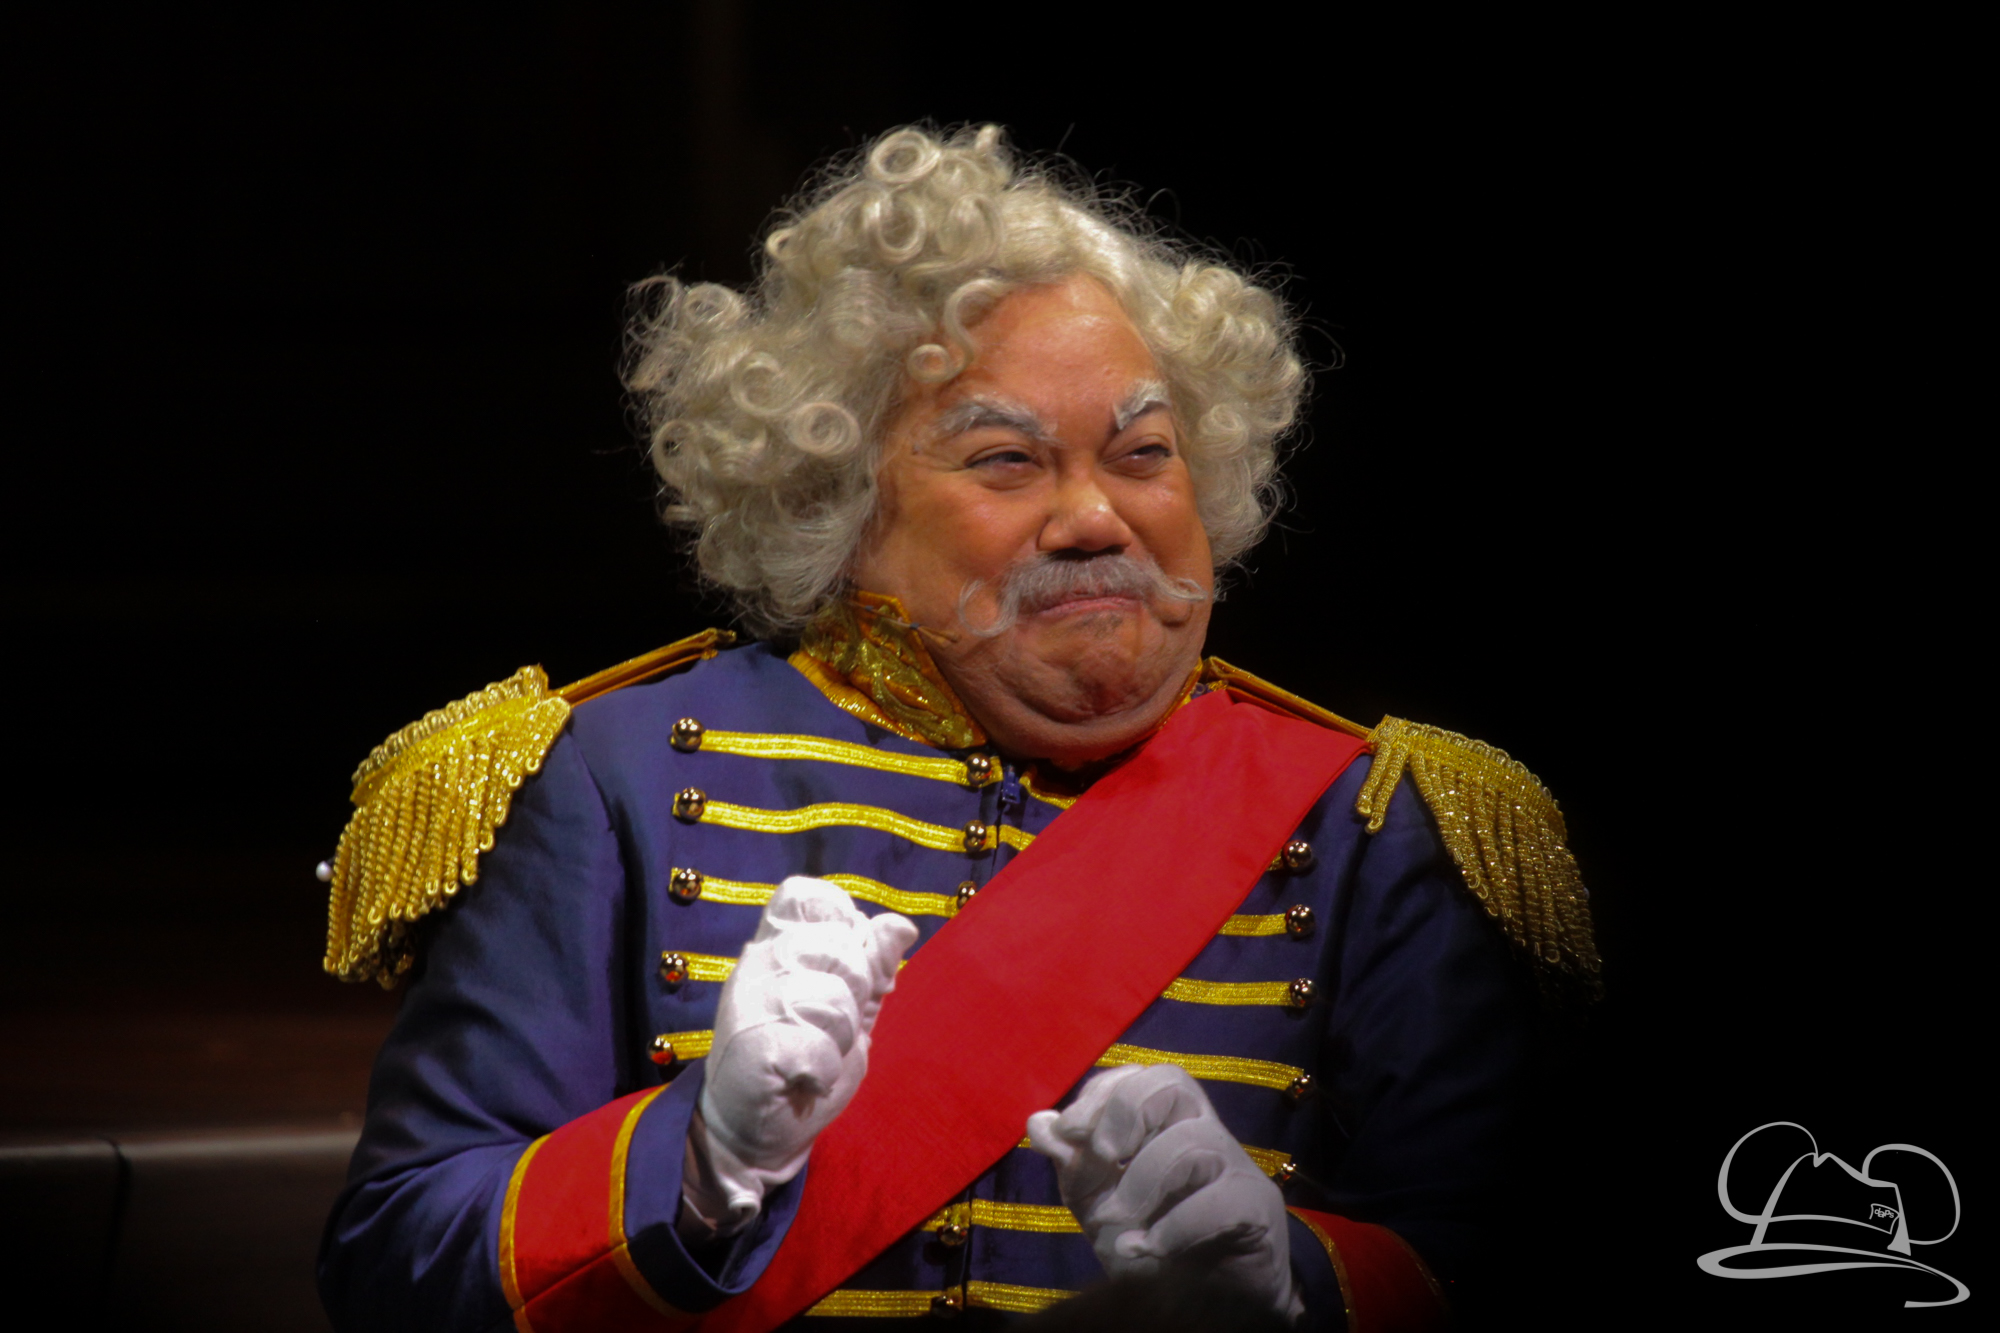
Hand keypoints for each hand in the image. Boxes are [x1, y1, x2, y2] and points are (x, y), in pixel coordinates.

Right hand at [684, 877, 916, 1234]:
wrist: (751, 1134)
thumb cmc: (802, 1064)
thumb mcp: (849, 1011)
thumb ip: (872, 967)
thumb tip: (900, 924)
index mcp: (777, 946)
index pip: (806, 897)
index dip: (840, 923)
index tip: (838, 971)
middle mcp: (758, 963)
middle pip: (839, 946)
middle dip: (853, 995)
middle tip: (825, 1029)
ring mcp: (749, 1000)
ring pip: (832, 997)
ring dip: (839, 1038)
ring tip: (813, 1055)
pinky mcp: (752, 1043)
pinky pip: (819, 1045)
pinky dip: (824, 1070)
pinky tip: (806, 1078)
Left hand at [1026, 1065, 1300, 1320]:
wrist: (1210, 1305)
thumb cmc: (1155, 1241)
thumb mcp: (1101, 1201)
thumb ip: (1074, 1164)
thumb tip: (1039, 1122)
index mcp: (1171, 1125)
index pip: (1143, 1077)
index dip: (1102, 1094)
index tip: (1067, 1130)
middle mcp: (1206, 1135)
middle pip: (1175, 1083)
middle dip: (1126, 1114)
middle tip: (1101, 1158)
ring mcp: (1236, 1170)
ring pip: (1195, 1141)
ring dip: (1141, 1182)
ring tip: (1116, 1220)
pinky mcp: (1256, 1212)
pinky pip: (1222, 1200)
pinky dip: (1174, 1226)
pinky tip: (1145, 1248)